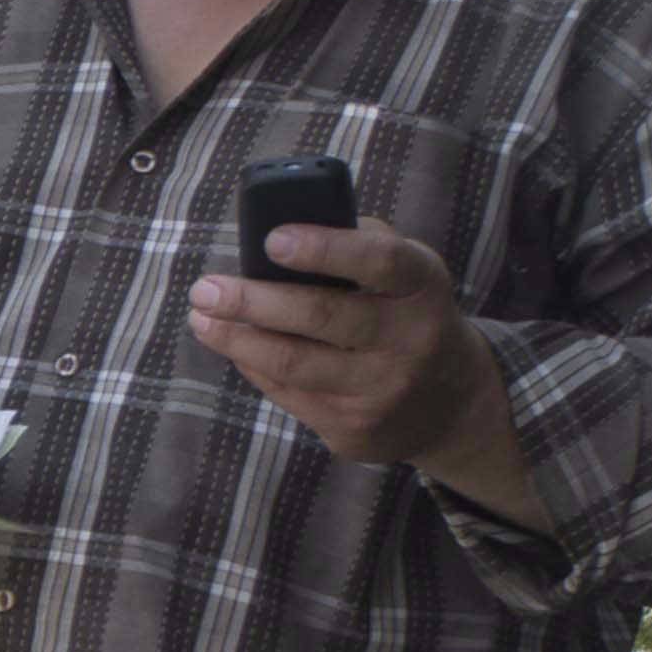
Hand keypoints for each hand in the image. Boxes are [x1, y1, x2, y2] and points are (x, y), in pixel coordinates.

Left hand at [189, 222, 550, 521]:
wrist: (450, 403)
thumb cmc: (408, 315)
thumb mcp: (409, 274)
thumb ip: (360, 244)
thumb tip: (281, 225)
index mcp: (422, 286)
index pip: (379, 261)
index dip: (324, 249)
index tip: (273, 240)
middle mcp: (409, 339)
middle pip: (322, 316)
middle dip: (253, 301)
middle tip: (205, 288)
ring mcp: (382, 388)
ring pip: (294, 362)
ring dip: (236, 339)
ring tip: (201, 317)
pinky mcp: (354, 426)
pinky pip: (289, 392)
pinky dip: (254, 365)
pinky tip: (233, 346)